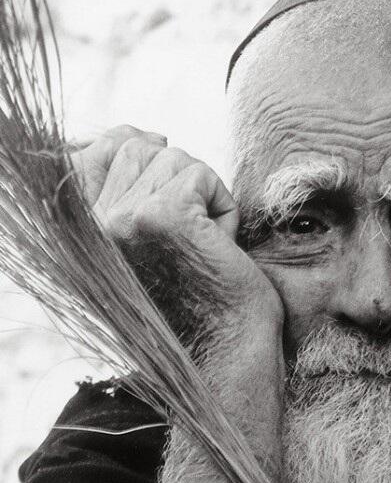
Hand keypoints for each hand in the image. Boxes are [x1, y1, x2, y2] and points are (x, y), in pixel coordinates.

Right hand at [70, 125, 282, 333]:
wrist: (221, 350)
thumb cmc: (191, 300)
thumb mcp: (143, 243)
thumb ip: (123, 191)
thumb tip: (141, 132)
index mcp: (75, 232)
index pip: (93, 152)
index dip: (133, 146)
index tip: (163, 174)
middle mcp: (87, 226)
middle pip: (138, 147)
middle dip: (178, 182)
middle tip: (191, 237)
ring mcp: (121, 220)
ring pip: (173, 158)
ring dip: (204, 198)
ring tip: (204, 246)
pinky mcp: (164, 218)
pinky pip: (201, 176)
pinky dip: (224, 208)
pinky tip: (220, 248)